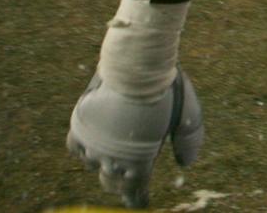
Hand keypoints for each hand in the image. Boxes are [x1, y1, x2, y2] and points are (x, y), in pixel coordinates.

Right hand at [69, 70, 203, 208]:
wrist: (136, 67)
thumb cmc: (167, 91)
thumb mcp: (188, 116)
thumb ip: (189, 142)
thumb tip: (186, 164)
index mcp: (138, 162)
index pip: (134, 192)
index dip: (137, 199)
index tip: (139, 202)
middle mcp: (111, 159)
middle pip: (111, 182)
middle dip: (120, 183)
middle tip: (126, 180)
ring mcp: (93, 143)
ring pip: (93, 165)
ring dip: (102, 163)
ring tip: (110, 159)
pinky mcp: (80, 125)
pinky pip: (77, 147)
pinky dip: (83, 147)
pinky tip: (90, 144)